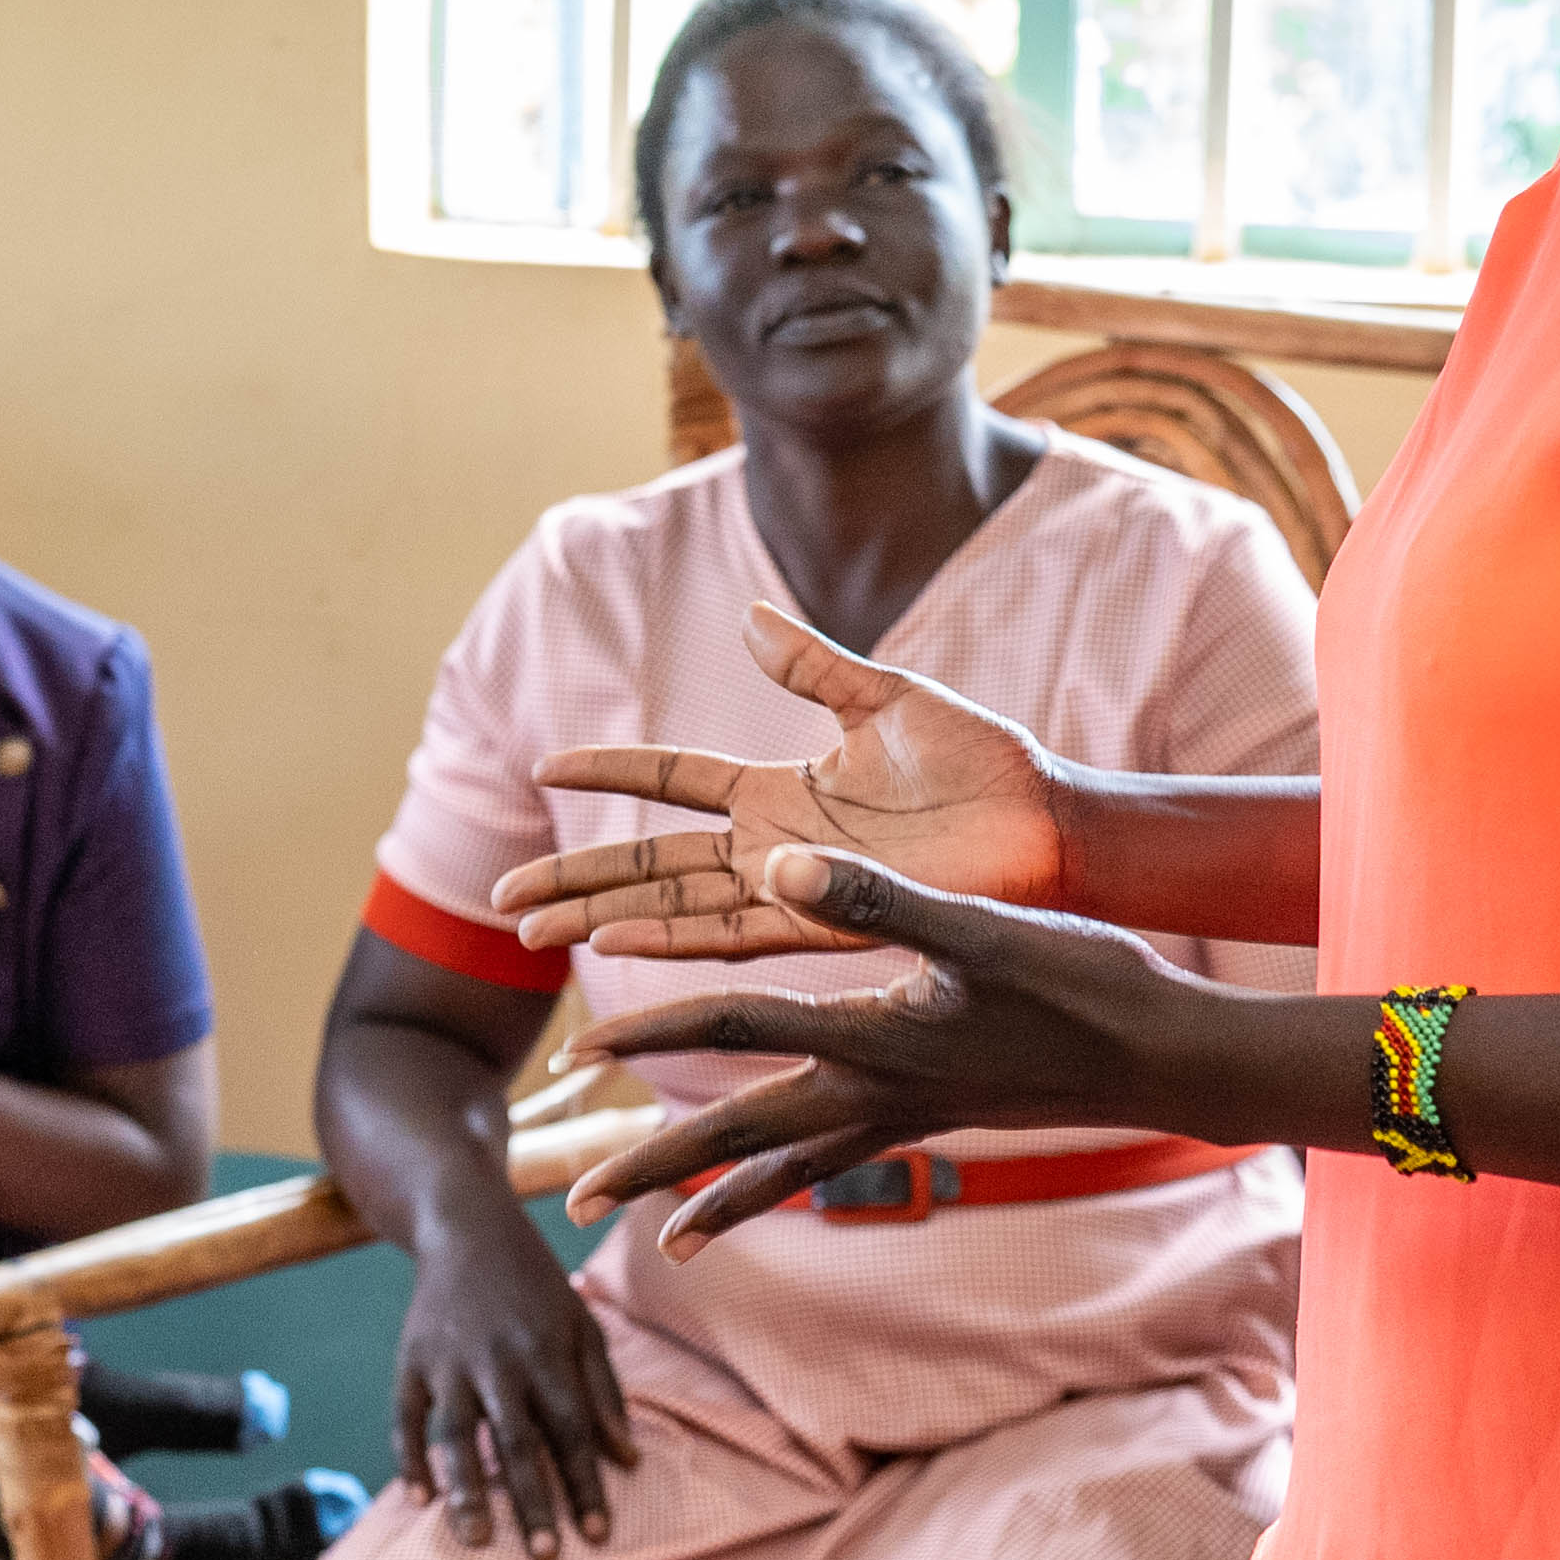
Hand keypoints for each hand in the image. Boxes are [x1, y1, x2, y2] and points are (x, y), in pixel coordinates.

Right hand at [389, 1203, 636, 1559]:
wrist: (466, 1227)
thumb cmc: (536, 1284)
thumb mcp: (582, 1324)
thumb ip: (604, 1391)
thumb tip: (627, 1458)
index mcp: (547, 1353)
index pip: (571, 1431)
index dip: (585, 1484)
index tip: (598, 1535)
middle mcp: (498, 1361)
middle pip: (516, 1442)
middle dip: (532, 1501)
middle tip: (544, 1555)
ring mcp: (449, 1362)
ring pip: (455, 1434)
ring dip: (467, 1489)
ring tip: (476, 1540)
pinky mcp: (410, 1360)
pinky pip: (405, 1418)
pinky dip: (409, 1458)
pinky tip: (420, 1500)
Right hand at [491, 605, 1074, 958]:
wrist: (1051, 825)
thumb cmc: (988, 765)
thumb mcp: (889, 698)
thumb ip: (814, 667)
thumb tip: (747, 616)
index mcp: (782, 788)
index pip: (672, 779)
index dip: (612, 769)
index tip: (548, 761)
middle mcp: (775, 845)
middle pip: (651, 861)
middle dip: (578, 877)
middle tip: (507, 898)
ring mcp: (795, 887)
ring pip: (674, 907)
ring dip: (603, 916)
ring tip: (532, 928)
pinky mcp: (828, 920)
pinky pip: (733, 934)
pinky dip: (673, 939)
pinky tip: (618, 942)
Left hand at [561, 854, 1272, 1253]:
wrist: (1170, 1059)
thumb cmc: (1086, 985)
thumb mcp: (978, 927)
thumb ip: (875, 895)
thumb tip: (770, 857)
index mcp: (871, 1040)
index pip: (733, 1030)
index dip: (652, 1030)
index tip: (579, 1050)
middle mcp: (875, 1092)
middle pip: (738, 1136)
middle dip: (653, 1169)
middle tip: (574, 1207)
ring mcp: (906, 1114)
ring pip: (789, 1165)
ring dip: (719, 1197)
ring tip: (664, 1239)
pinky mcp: (936, 1117)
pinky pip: (840, 1160)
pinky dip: (795, 1180)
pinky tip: (784, 1182)